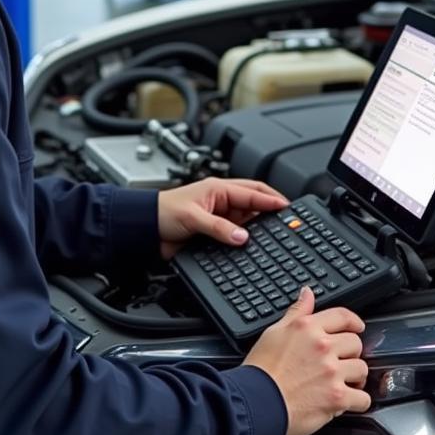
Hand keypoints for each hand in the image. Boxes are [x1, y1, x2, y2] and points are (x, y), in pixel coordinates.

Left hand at [156, 177, 288, 259]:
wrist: (145, 229)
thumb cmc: (162, 212)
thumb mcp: (193, 217)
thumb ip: (218, 227)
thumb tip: (242, 237)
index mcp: (218, 189)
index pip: (252, 191)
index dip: (271, 199)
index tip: (288, 207)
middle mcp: (221, 202)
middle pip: (254, 203)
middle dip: (271, 209)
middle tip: (288, 219)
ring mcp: (219, 218)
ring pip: (247, 221)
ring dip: (259, 226)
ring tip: (276, 234)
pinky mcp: (214, 233)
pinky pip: (236, 235)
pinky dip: (246, 239)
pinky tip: (254, 246)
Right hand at [244, 287, 369, 434]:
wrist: (256, 403)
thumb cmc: (261, 371)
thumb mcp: (274, 332)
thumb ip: (297, 312)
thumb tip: (307, 293)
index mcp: (308, 328)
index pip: (342, 316)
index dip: (353, 322)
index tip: (356, 327)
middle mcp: (323, 347)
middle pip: (355, 343)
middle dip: (351, 353)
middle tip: (341, 361)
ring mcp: (332, 372)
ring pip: (361, 369)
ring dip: (355, 377)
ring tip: (344, 382)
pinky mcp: (337, 397)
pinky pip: (363, 398)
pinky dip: (358, 401)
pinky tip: (348, 401)